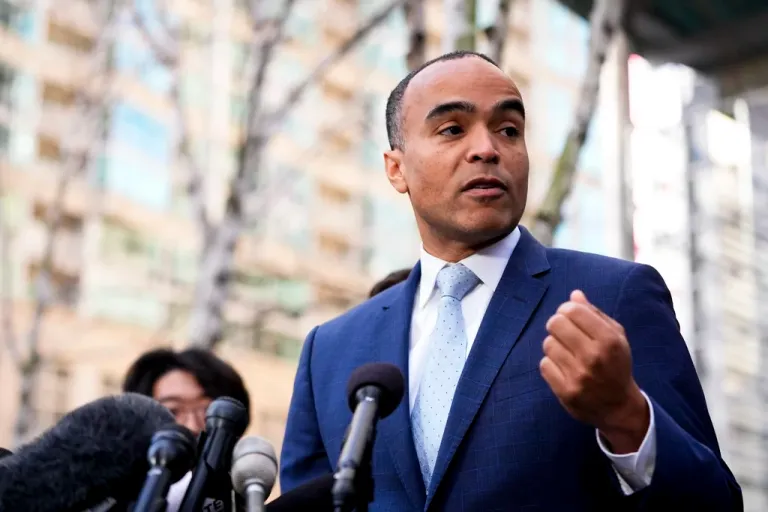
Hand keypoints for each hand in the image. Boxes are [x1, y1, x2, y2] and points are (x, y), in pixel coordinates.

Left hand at [539, 290, 649, 453]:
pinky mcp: (566, 392)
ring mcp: (579, 376)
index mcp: (609, 340)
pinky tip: (563, 368)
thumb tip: (574, 295)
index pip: (573, 310)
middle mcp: (594, 357)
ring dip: (555, 345)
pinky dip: (551, 364)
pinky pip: (544, 365)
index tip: (570, 316)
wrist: (619, 407)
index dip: (567, 309)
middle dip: (558, 324)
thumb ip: (595, 314)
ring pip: (548, 344)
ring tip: (567, 353)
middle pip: (555, 323)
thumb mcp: (616, 337)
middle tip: (565, 333)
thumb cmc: (616, 364)